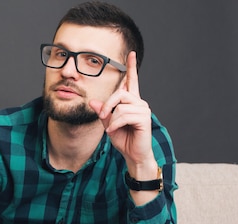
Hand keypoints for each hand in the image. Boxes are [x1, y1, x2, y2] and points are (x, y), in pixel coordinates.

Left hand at [89, 51, 157, 179]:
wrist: (133, 155)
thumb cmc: (123, 139)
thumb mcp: (108, 124)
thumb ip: (102, 112)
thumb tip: (93, 101)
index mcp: (131, 102)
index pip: (131, 81)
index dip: (131, 67)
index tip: (131, 53)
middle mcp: (139, 102)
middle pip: (119, 93)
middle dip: (107, 105)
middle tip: (102, 116)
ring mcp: (143, 109)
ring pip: (120, 106)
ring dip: (111, 119)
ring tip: (111, 128)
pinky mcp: (144, 118)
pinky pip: (124, 115)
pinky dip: (115, 124)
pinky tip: (113, 131)